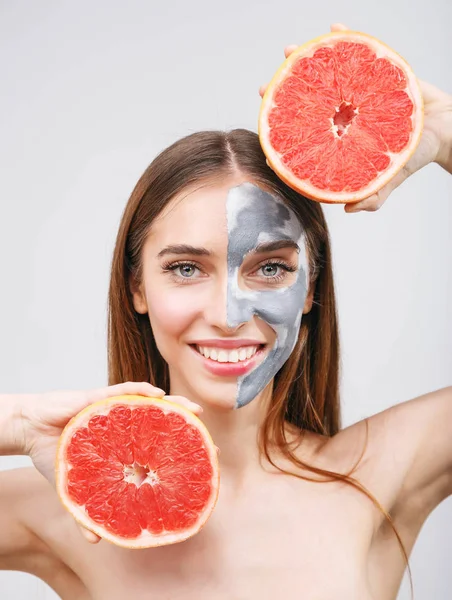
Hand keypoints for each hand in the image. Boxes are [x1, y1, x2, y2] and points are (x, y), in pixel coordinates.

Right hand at [17, 382, 202, 542]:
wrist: (31, 430)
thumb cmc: (56, 454)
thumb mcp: (74, 488)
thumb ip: (86, 511)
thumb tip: (97, 540)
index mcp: (124, 444)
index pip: (157, 446)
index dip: (179, 450)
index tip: (202, 458)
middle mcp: (125, 425)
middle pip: (162, 423)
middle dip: (186, 427)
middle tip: (206, 437)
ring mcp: (115, 410)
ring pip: (149, 403)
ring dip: (173, 404)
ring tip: (193, 410)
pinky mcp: (99, 398)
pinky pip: (123, 391)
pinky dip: (140, 391)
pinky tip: (156, 395)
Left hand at [259, 23, 451, 212]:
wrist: (445, 128)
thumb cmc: (413, 155)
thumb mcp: (391, 178)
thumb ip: (373, 195)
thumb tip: (348, 208)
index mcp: (340, 137)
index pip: (308, 135)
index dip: (286, 134)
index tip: (267, 133)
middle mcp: (342, 113)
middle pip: (307, 101)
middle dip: (283, 94)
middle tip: (266, 89)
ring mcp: (355, 91)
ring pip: (326, 73)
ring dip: (306, 60)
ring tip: (290, 51)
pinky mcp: (373, 71)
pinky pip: (357, 52)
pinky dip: (347, 37)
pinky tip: (335, 28)